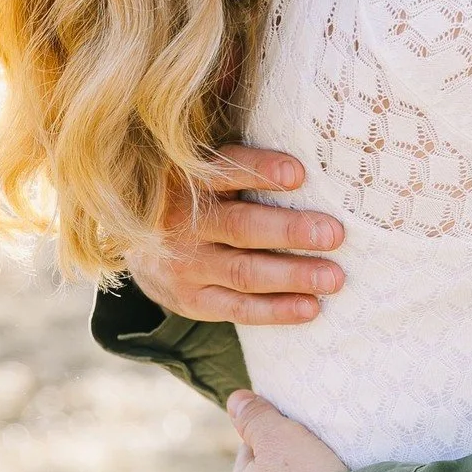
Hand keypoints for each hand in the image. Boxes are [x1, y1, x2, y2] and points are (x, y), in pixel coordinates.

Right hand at [125, 145, 344, 325]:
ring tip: (332, 277)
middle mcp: (183, 221)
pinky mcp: (193, 299)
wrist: (138, 244)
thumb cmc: (194, 197)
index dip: (260, 171)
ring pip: (244, 271)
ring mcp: (186, 264)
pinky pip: (238, 308)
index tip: (298, 174)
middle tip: (333, 234)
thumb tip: (304, 161)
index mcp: (188, 179)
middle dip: (290, 231)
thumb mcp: (199, 169)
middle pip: (241, 227)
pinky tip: (310, 308)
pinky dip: (276, 310)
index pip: (225, 170)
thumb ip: (238, 163)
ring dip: (293, 275)